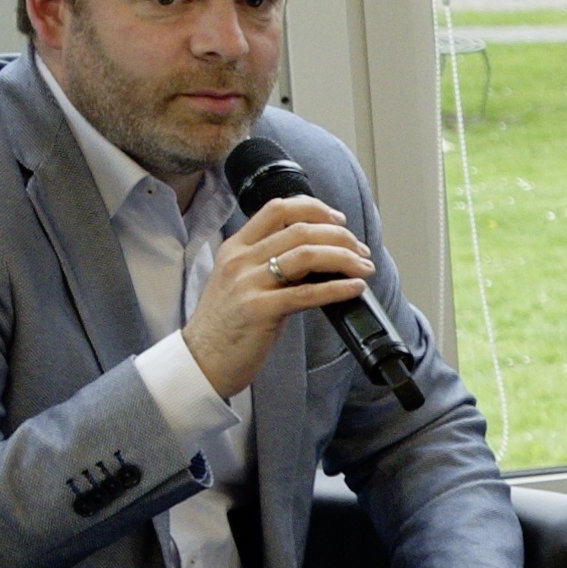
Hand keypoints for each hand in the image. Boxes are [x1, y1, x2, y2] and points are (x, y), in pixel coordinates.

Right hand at [183, 195, 372, 398]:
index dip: (314, 209)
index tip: (339, 221)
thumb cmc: (227, 323)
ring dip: (344, 258)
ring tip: (364, 267)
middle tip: (360, 251)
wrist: (202, 359)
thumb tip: (319, 254)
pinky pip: (307, 293)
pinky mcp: (259, 310)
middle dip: (340, 237)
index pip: (277, 209)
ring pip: (306, 255)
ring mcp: (247, 283)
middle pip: (300, 230)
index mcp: (235, 248)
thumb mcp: (240, 281)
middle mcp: (240, 260)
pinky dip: (337, 288)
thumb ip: (269, 262)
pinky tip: (355, 288)